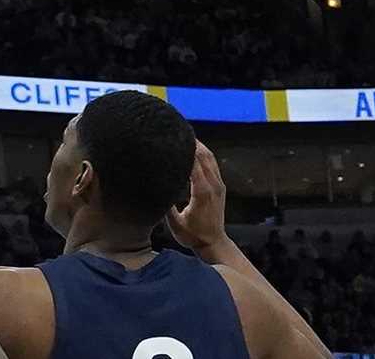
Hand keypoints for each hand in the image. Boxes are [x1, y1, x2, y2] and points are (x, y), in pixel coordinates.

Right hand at [166, 141, 230, 255]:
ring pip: (210, 157)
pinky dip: (203, 153)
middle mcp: (213, 186)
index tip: (170, 140)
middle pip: (203, 155)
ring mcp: (219, 185)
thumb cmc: (193, 235)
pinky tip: (193, 147)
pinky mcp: (220, 186)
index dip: (183, 150)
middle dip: (190, 142)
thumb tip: (154, 187)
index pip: (194, 164)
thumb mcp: (175, 223)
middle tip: (173, 130)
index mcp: (202, 193)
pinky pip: (212, 163)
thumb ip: (165, 204)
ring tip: (182, 134)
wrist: (214, 243)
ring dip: (198, 144)